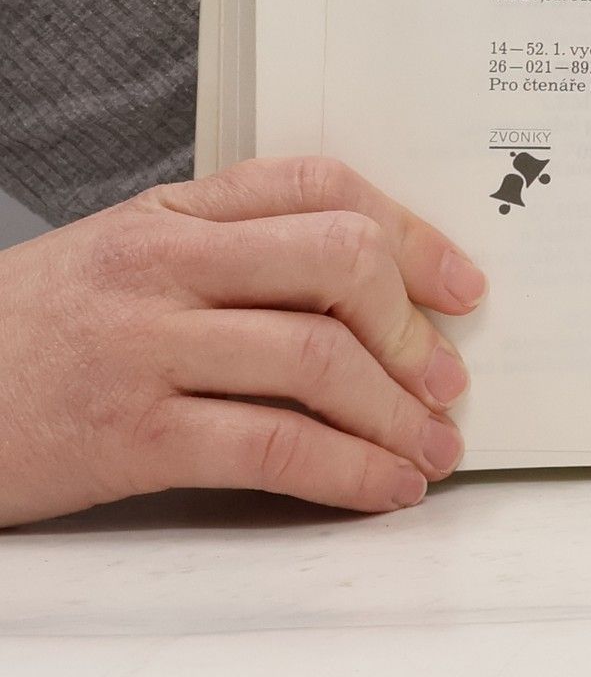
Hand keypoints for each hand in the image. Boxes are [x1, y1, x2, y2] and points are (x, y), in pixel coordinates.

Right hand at [0, 156, 486, 526]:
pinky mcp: (129, 437)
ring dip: (398, 413)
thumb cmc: (32, 333)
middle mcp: (164, 267)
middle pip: (337, 261)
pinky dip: (347, 473)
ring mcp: (145, 349)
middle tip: (448, 378)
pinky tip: (383, 489)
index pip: (321, 187)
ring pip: (317, 360)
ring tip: (434, 448)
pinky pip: (271, 448)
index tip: (462, 286)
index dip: (413, 233)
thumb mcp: (123, 256)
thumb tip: (368, 285)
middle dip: (412, 326)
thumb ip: (230, 250)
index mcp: (173, 212)